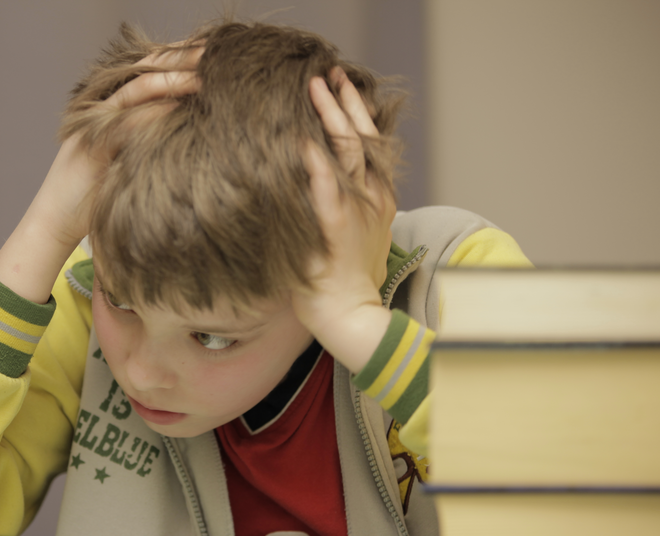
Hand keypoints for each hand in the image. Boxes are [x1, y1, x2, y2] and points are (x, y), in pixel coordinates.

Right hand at [0, 46, 200, 301]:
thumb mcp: (133, 163)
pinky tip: (174, 106)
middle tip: (213, 53)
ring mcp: (94, 121)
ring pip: (136, 89)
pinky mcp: (88, 140)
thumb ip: (153, 140)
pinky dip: (149, 112)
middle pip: (145, 71)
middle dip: (179, 61)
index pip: (152, 74)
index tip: (215, 57)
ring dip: (169, 80)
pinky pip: (123, 119)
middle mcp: (103, 107)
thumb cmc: (98, 198)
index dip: (181, 62)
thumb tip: (195, 129)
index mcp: (116, 108)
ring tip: (200, 75)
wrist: (57, 221)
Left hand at [291, 69, 396, 371]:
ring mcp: (357, 211)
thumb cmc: (346, 279)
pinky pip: (327, 190)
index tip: (340, 86)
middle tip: (327, 75)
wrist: (350, 315)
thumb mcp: (355, 234)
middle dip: (344, 103)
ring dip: (330, 119)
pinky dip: (315, 164)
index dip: (356, 112)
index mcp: (378, 197)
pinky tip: (302, 143)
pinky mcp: (336, 229)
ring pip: (347, 154)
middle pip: (361, 139)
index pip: (369, 144)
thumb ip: (346, 204)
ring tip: (315, 90)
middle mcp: (372, 198)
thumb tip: (322, 180)